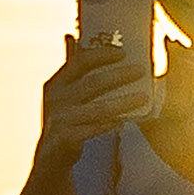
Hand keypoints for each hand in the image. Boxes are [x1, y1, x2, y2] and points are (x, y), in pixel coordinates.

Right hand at [34, 29, 161, 147]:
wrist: (50, 156)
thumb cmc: (63, 119)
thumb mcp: (62, 92)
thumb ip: (69, 67)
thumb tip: (71, 38)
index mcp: (56, 84)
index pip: (79, 63)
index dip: (101, 55)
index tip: (122, 52)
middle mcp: (57, 99)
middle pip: (93, 83)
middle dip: (119, 76)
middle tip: (141, 70)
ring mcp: (62, 119)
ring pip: (99, 108)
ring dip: (123, 102)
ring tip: (143, 97)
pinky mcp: (68, 138)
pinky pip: (95, 129)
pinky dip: (111, 123)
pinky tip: (125, 120)